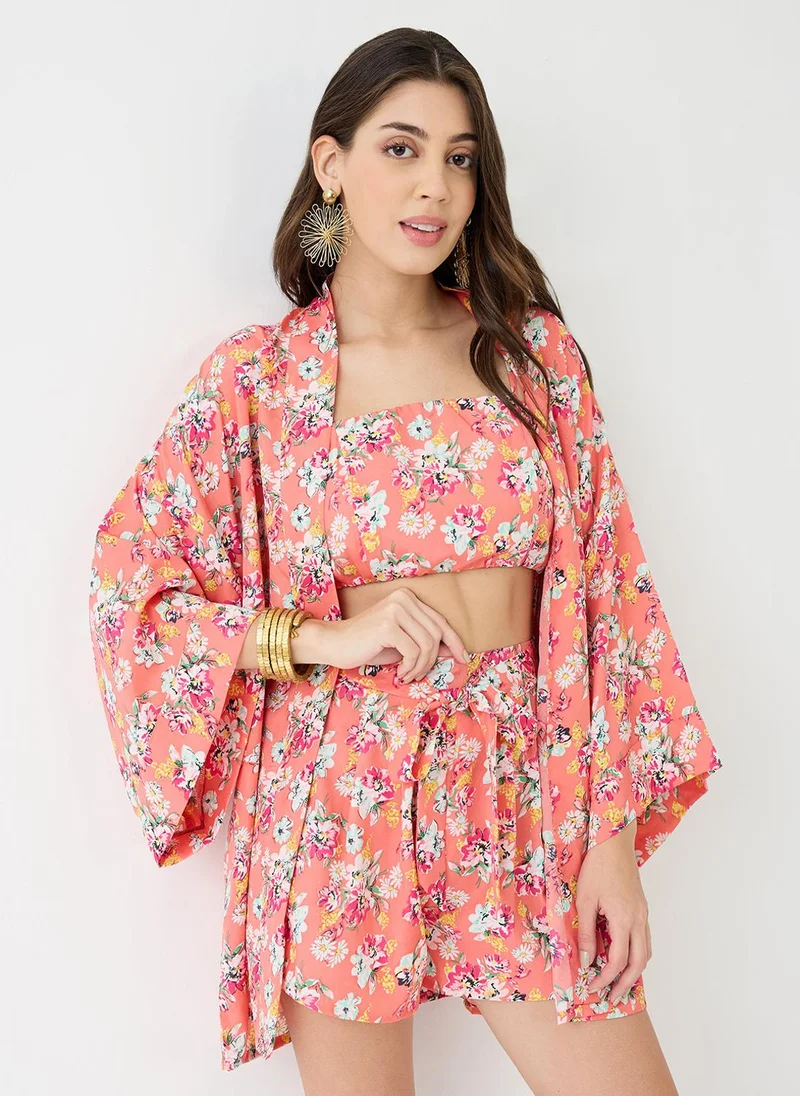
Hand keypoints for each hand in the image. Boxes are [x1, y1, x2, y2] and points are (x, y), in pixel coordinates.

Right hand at [322, 587, 469, 679]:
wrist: (334, 643)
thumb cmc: (368, 645)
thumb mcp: (402, 642)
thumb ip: (425, 641)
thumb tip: (455, 650)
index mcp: (408, 598)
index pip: (440, 621)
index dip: (455, 641)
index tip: (464, 658)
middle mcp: (403, 599)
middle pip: (436, 634)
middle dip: (432, 660)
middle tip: (416, 674)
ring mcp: (395, 610)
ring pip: (427, 645)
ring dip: (420, 666)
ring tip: (408, 674)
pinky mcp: (387, 625)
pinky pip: (413, 652)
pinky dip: (410, 667)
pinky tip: (399, 673)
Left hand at [576, 821, 651, 1004]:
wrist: (614, 840)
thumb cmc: (597, 867)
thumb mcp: (585, 900)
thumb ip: (586, 933)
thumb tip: (586, 961)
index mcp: (624, 919)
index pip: (618, 960)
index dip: (605, 978)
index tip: (592, 988)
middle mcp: (639, 919)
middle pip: (639, 963)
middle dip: (625, 984)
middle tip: (612, 999)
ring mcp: (643, 914)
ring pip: (646, 952)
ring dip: (634, 971)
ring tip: (619, 984)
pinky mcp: (642, 908)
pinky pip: (644, 939)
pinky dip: (637, 955)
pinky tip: (624, 958)